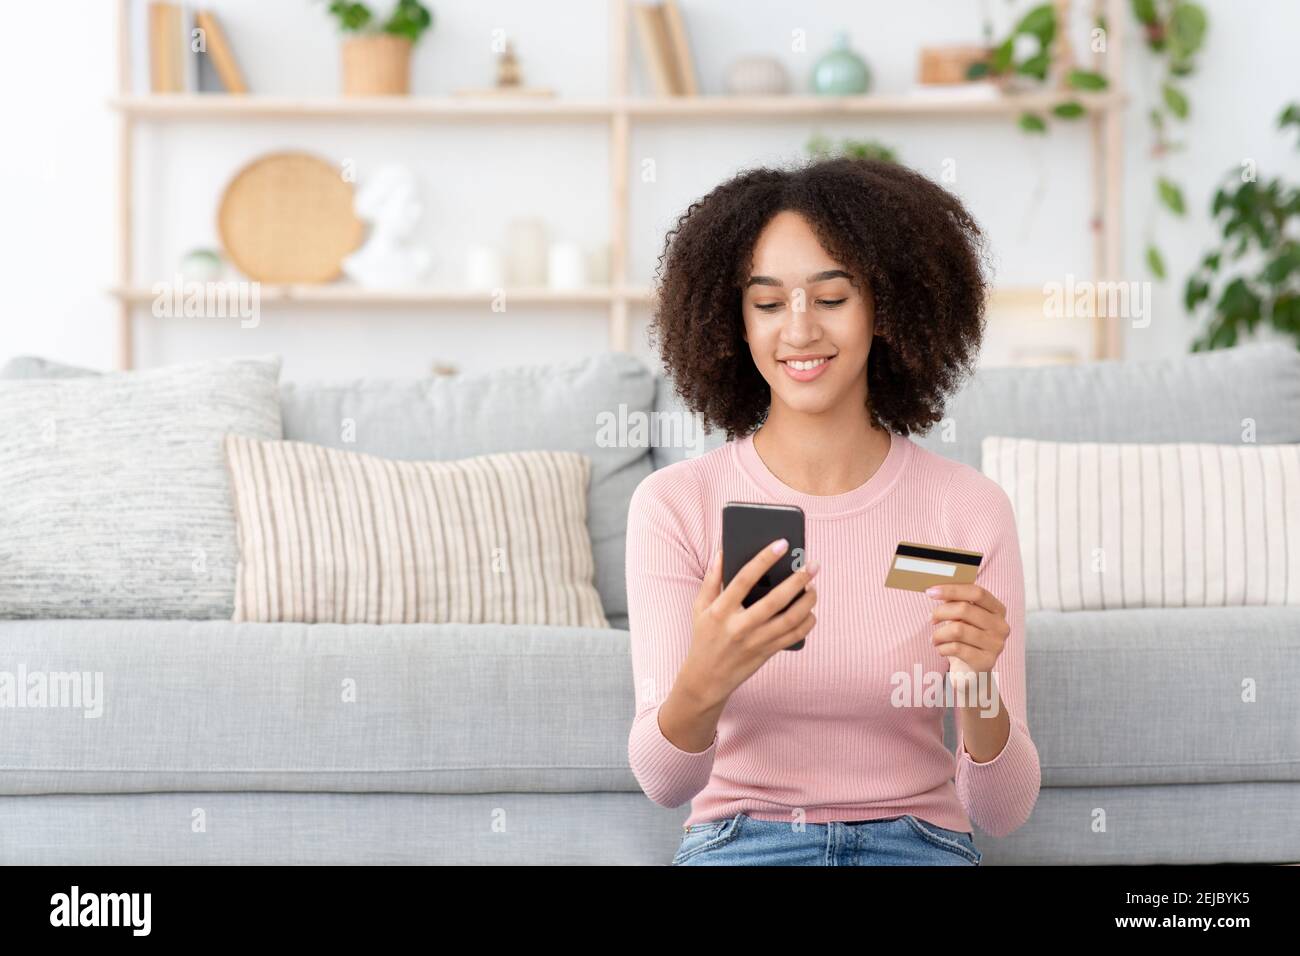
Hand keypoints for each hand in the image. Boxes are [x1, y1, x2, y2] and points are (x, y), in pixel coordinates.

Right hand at [680, 539, 820, 707]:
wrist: (706, 680)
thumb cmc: (703, 637)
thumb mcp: (699, 608)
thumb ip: (712, 579)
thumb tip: (723, 551)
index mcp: (720, 611)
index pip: (744, 579)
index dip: (764, 559)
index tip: (782, 543)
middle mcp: (739, 626)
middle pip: (775, 600)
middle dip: (798, 580)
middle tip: (812, 565)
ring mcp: (755, 642)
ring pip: (790, 619)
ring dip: (807, 601)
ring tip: (813, 587)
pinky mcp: (767, 653)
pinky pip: (794, 637)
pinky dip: (807, 622)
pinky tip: (810, 610)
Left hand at [926, 583, 1008, 675]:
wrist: (972, 673)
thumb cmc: (965, 640)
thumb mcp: (962, 619)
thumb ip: (956, 603)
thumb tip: (936, 589)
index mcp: (998, 610)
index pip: (977, 592)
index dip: (952, 590)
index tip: (930, 591)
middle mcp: (1001, 626)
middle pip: (965, 609)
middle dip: (941, 612)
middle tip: (930, 619)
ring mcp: (996, 645)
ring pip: (957, 629)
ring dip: (938, 633)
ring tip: (934, 638)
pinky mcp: (986, 662)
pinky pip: (956, 648)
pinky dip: (942, 647)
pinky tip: (940, 649)